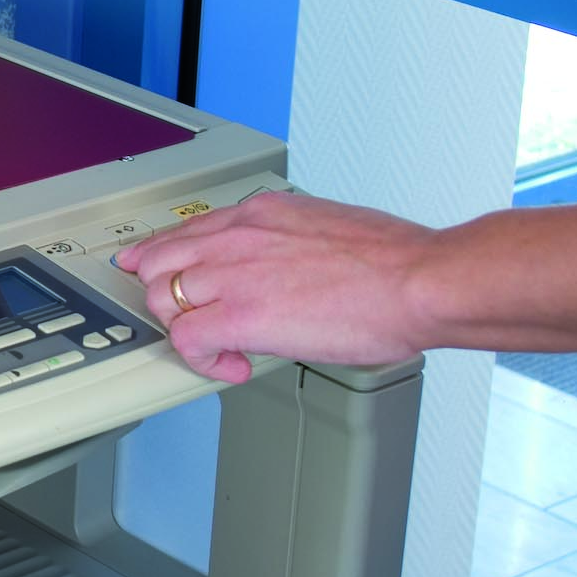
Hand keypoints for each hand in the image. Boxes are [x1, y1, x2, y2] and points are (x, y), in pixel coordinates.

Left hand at [113, 192, 438, 382]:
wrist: (421, 281)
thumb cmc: (396, 262)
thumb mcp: (326, 226)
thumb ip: (289, 241)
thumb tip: (285, 266)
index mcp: (261, 212)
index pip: (186, 229)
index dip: (164, 256)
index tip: (155, 268)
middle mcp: (239, 234)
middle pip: (160, 260)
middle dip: (168, 294)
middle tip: (194, 321)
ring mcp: (235, 272)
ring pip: (163, 297)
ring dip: (185, 327)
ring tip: (220, 346)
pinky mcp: (242, 315)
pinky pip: (185, 338)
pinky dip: (201, 359)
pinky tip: (232, 365)